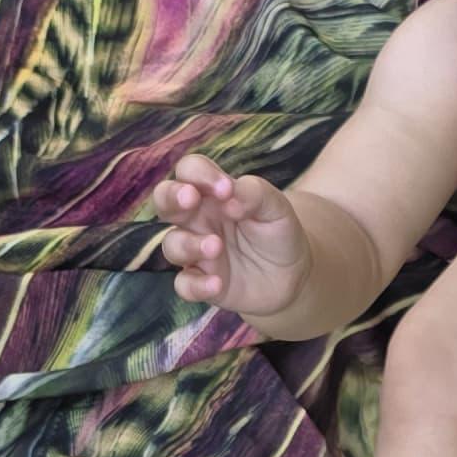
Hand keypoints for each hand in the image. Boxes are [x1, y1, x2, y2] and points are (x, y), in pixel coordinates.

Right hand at [151, 155, 310, 316]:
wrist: (292, 275)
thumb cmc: (277, 232)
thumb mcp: (276, 207)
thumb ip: (255, 193)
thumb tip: (229, 197)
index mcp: (212, 194)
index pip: (190, 170)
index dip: (200, 173)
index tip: (225, 188)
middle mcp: (197, 219)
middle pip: (164, 199)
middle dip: (171, 196)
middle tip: (191, 198)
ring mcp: (196, 252)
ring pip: (171, 244)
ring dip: (188, 244)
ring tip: (215, 246)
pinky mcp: (200, 283)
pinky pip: (184, 284)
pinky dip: (196, 286)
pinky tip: (217, 283)